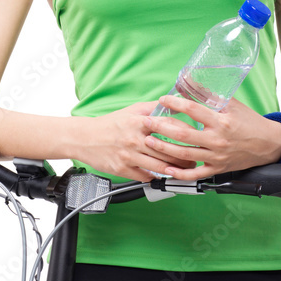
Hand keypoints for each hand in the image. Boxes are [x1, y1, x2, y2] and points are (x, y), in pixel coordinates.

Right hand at [76, 100, 198, 183]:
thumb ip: (152, 108)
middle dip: (185, 157)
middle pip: (167, 150)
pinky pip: (145, 176)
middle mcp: (134, 139)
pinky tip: (163, 176)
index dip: (185, 133)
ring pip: (159, 166)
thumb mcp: (131, 110)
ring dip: (175, 170)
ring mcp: (129, 156)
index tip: (195, 137)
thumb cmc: (110, 124)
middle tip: (195, 160)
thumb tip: (172, 103)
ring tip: (184, 171)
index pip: (169, 127)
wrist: (85, 138)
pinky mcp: (123, 169)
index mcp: (138, 122)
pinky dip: (156, 177)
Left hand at [144, 94, 280, 179]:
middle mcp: (217, 140)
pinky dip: (179, 173)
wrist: (269, 144)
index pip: (193, 110)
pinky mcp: (218, 169)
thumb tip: (189, 81)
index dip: (175, 103)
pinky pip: (195, 175)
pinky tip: (166, 169)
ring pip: (185, 155)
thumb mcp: (232, 104)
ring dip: (164, 148)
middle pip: (183, 134)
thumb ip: (210, 95)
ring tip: (148, 141)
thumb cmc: (250, 122)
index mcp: (221, 121)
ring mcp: (216, 157)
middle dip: (161, 127)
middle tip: (146, 122)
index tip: (163, 99)